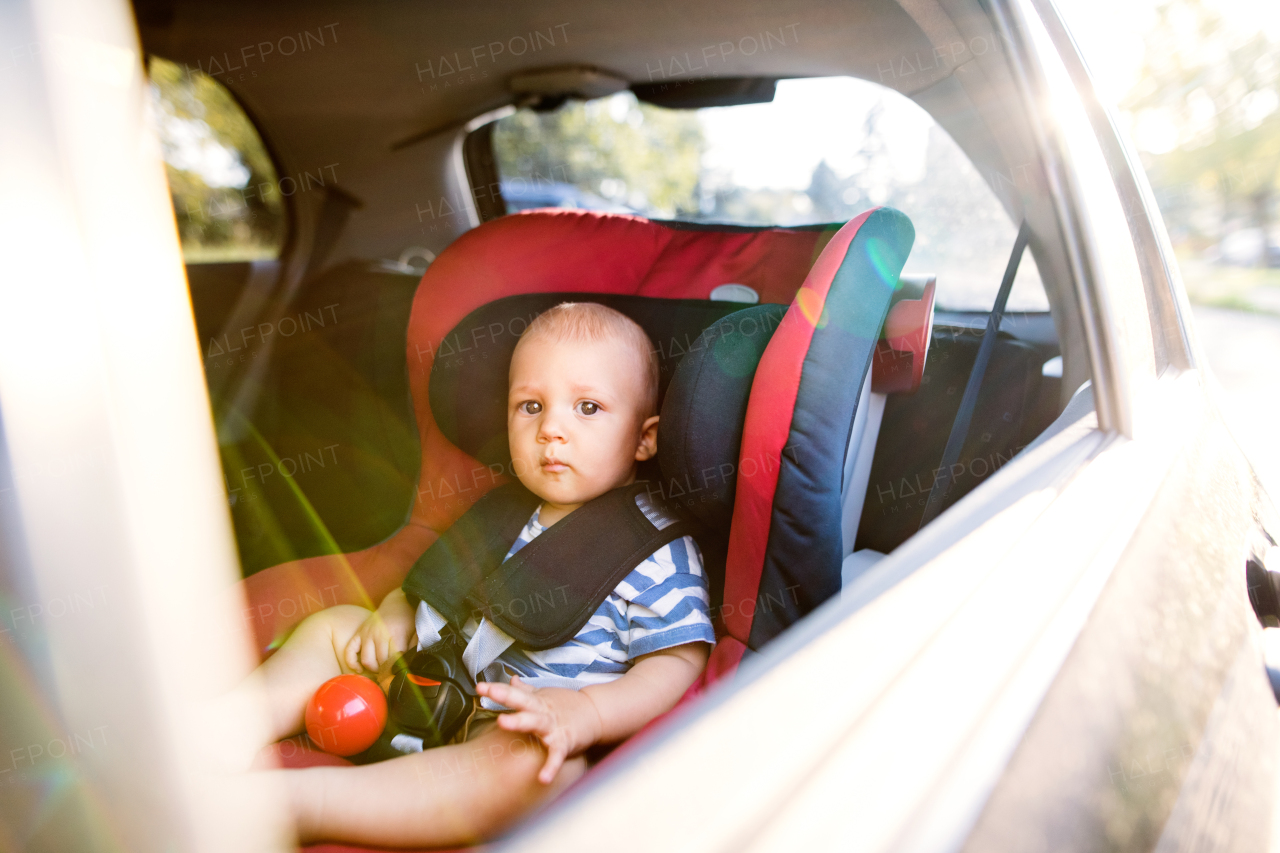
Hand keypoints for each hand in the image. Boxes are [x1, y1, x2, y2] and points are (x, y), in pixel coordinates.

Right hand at [344, 589, 415, 674]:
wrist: (397, 603)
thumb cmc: (408, 620)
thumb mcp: (415, 633)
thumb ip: (413, 649)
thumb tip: (410, 667)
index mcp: (394, 633)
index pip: (394, 660)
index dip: (398, 669)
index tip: (401, 673)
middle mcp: (378, 633)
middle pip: (380, 662)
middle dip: (387, 671)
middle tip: (392, 673)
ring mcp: (366, 633)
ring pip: (366, 660)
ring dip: (374, 669)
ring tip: (381, 669)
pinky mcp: (358, 633)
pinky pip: (349, 651)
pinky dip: (352, 663)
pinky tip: (360, 669)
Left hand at [476, 677, 601, 783]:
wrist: (596, 713)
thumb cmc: (567, 705)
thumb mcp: (545, 695)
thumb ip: (526, 690)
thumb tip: (511, 680)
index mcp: (536, 701)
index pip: (513, 693)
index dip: (496, 689)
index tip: (479, 687)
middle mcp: (543, 711)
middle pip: (522, 702)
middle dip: (506, 697)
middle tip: (489, 694)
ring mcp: (553, 726)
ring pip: (535, 722)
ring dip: (519, 721)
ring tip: (502, 722)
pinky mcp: (565, 742)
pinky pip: (556, 756)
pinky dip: (550, 767)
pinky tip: (543, 778)